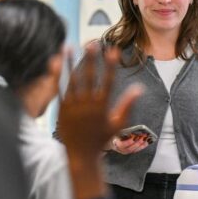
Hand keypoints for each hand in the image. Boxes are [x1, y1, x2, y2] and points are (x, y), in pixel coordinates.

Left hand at [58, 45, 142, 198]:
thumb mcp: (117, 123)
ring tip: (70, 46)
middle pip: (89, 77)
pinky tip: (57, 62)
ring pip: (72, 80)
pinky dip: (58, 75)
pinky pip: (59, 88)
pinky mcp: (61, 108)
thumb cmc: (102, 139)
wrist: (81, 155)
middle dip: (91, 59)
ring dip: (71, 62)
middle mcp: (87, 105)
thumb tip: (140, 88)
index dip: (111, 65)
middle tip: (92, 42)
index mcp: (102, 107)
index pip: (108, 81)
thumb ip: (127, 104)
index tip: (113, 50)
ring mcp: (72, 106)